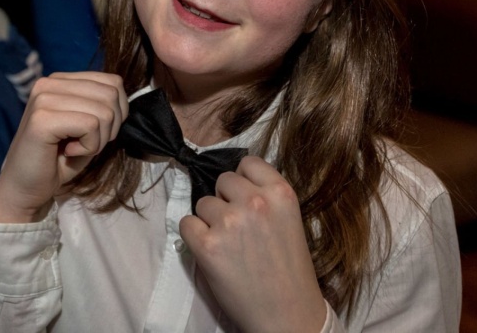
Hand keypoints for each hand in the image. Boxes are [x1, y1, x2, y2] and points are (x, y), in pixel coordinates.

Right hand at [0, 72, 127, 223]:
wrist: (25, 188)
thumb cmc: (59, 159)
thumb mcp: (88, 127)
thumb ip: (104, 107)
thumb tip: (124, 99)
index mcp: (60, 80)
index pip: (113, 82)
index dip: (119, 112)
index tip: (96, 133)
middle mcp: (49, 83)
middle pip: (111, 95)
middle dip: (111, 127)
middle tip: (86, 143)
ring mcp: (43, 98)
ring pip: (104, 111)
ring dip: (99, 139)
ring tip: (75, 148)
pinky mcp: (41, 119)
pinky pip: (90, 126)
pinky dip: (88, 147)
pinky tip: (68, 152)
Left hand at [179, 157, 326, 332]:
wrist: (287, 314)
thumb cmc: (289, 271)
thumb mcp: (290, 220)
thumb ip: (266, 197)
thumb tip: (234, 184)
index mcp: (281, 193)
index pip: (248, 163)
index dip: (243, 180)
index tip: (244, 197)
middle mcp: (255, 202)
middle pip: (223, 180)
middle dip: (225, 199)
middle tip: (236, 226)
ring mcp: (229, 222)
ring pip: (203, 202)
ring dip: (210, 220)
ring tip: (228, 244)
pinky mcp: (207, 245)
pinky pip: (186, 223)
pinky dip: (194, 236)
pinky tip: (211, 251)